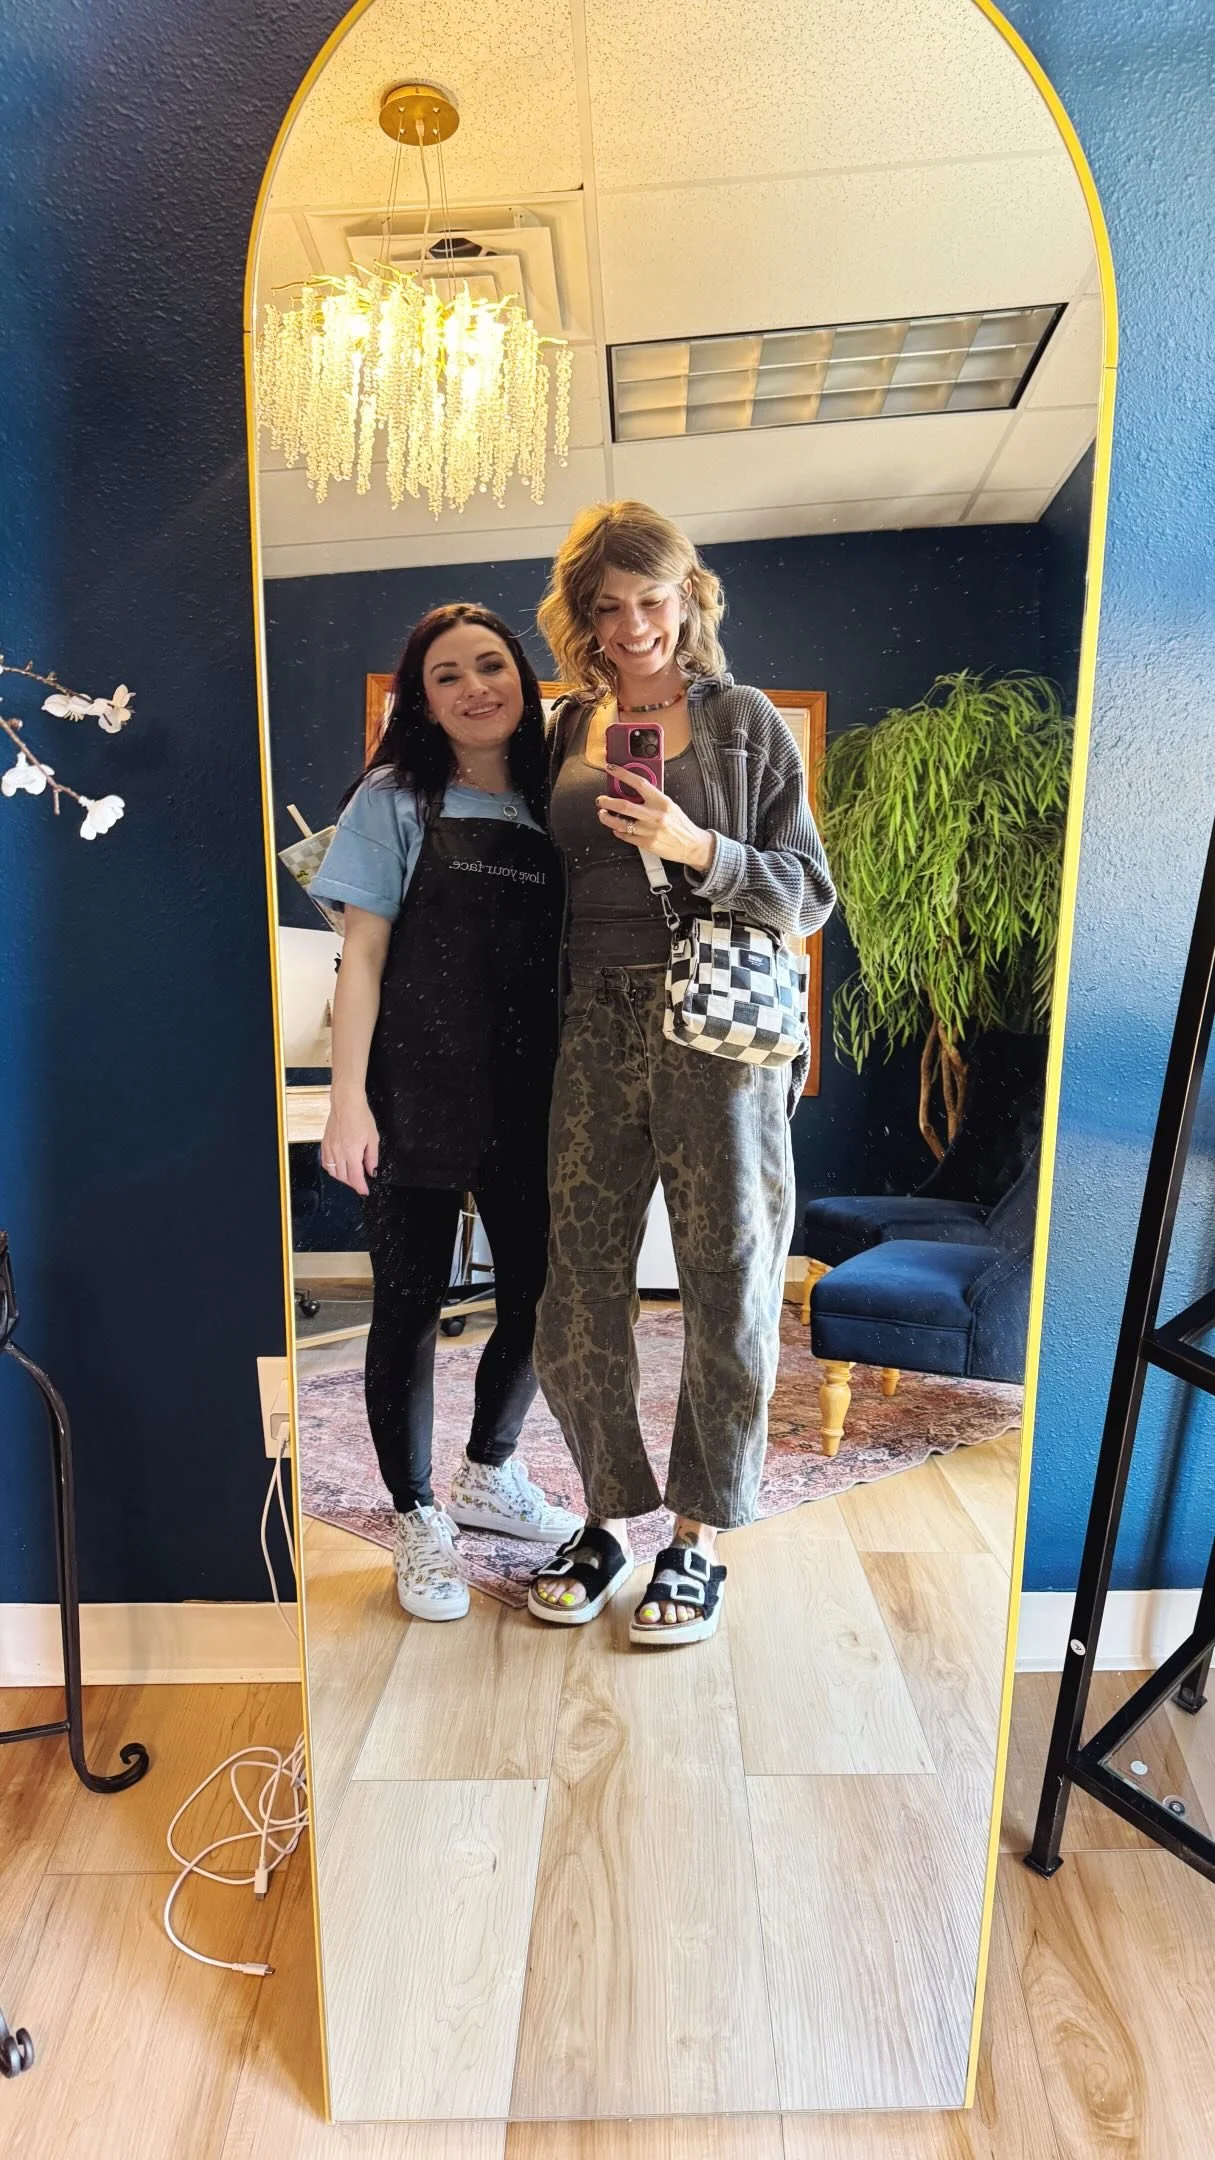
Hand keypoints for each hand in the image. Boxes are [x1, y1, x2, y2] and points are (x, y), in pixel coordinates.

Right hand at [321, 1097, 379, 1195]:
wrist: (346, 1103)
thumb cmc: (360, 1117)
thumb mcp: (373, 1138)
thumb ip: (372, 1157)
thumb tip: (371, 1171)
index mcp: (352, 1151)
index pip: (355, 1177)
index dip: (360, 1187)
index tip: (364, 1192)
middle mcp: (338, 1152)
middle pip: (343, 1177)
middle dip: (352, 1184)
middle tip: (360, 1184)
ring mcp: (329, 1148)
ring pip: (333, 1172)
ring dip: (342, 1178)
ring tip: (350, 1177)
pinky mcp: (324, 1144)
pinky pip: (325, 1163)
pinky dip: (332, 1169)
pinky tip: (338, 1168)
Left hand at [597, 766, 716, 871]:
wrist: (691, 845)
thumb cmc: (680, 824)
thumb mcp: (669, 805)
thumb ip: (652, 798)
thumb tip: (632, 789)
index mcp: (662, 801)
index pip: (639, 783)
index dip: (623, 775)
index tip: (612, 769)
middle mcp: (655, 815)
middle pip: (624, 805)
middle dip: (607, 802)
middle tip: (601, 800)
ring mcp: (650, 831)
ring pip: (621, 823)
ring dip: (607, 818)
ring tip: (603, 814)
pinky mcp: (646, 843)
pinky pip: (626, 836)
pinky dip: (618, 831)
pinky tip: (616, 828)